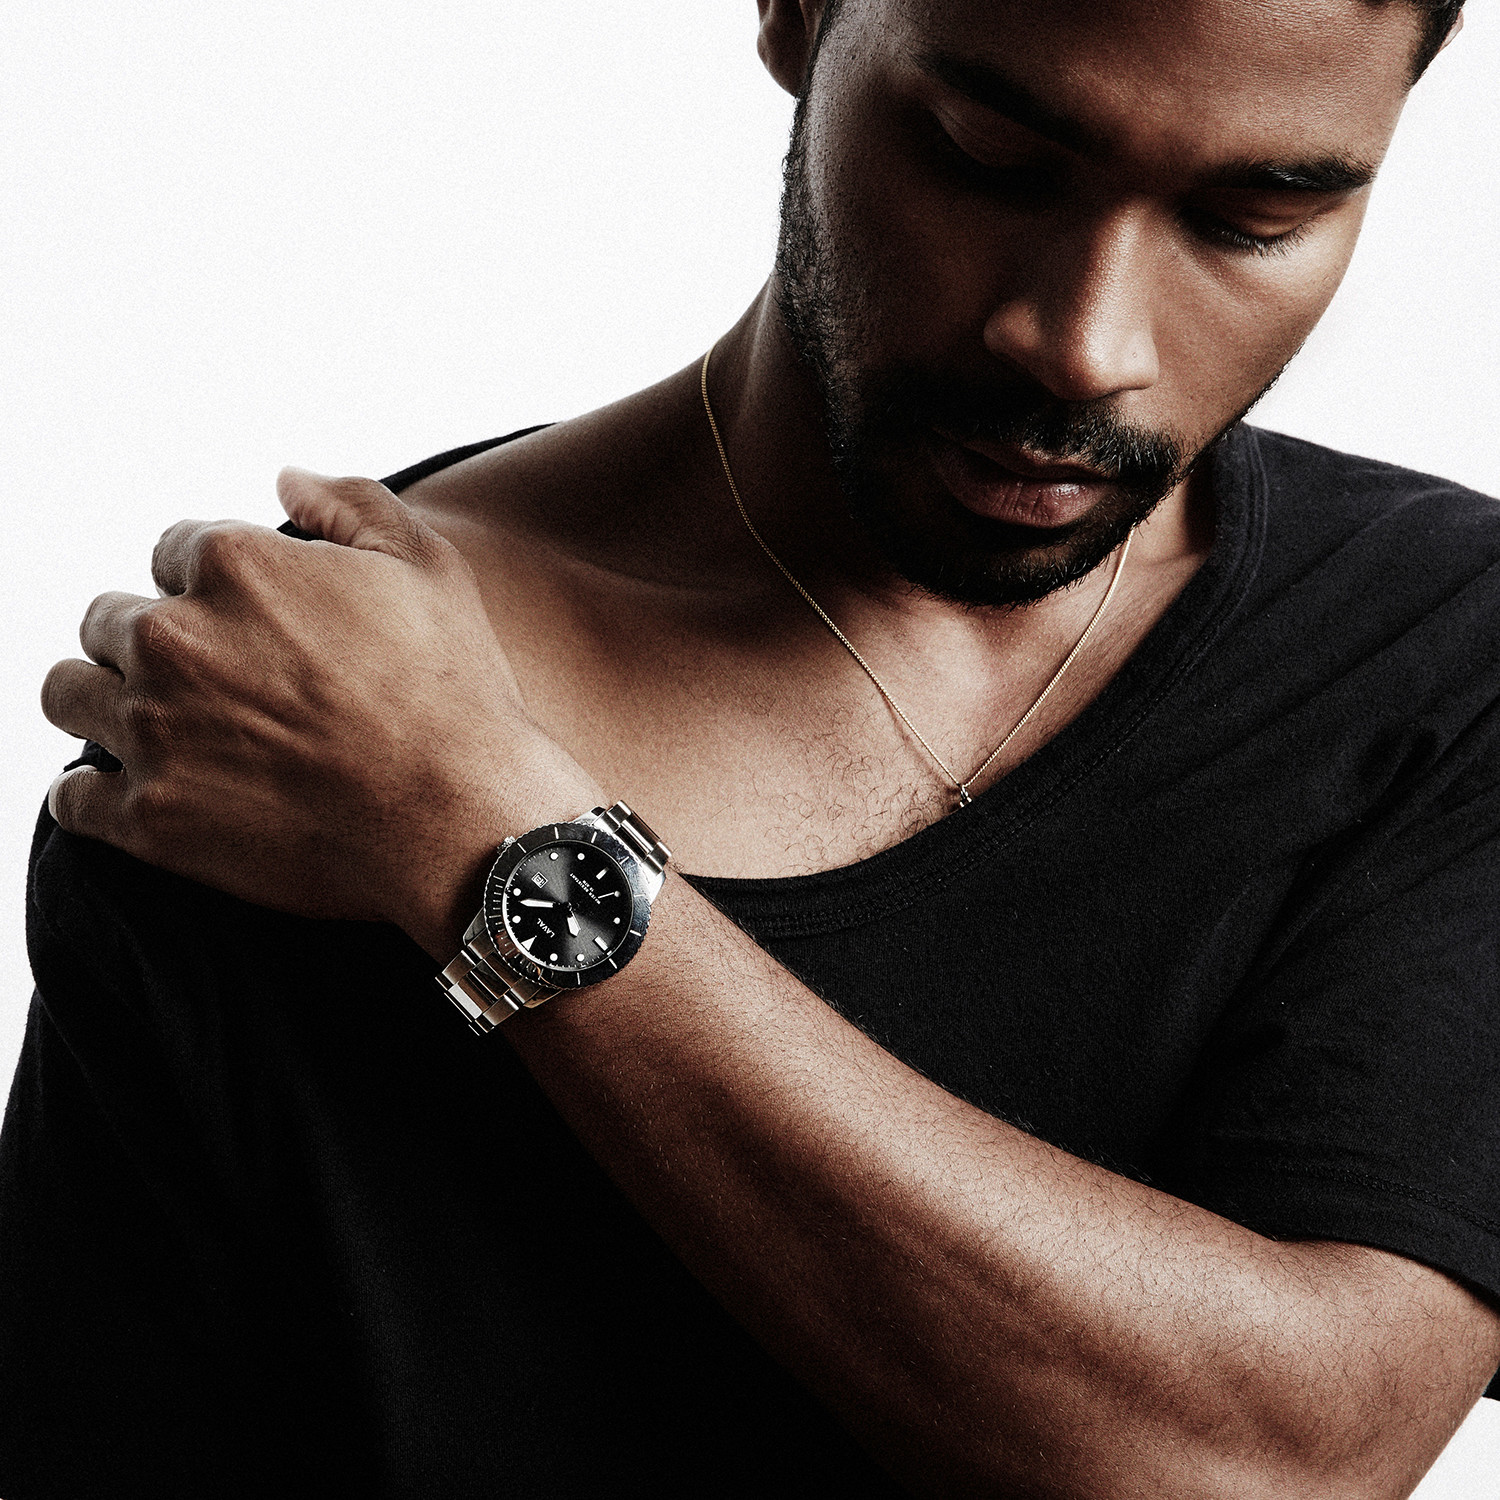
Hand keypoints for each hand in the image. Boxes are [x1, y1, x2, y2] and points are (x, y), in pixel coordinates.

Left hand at [40, 469, 601, 953]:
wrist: (459, 817)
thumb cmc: (454, 693)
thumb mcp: (428, 568)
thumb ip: (351, 504)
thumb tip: (287, 480)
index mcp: (232, 564)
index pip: (174, 552)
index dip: (216, 586)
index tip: (255, 626)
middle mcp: (173, 638)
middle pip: (110, 619)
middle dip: (155, 642)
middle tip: (220, 682)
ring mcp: (152, 730)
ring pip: (69, 692)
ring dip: (107, 701)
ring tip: (168, 729)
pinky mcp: (149, 817)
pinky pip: (73, 797)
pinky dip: (98, 794)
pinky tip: (148, 791)